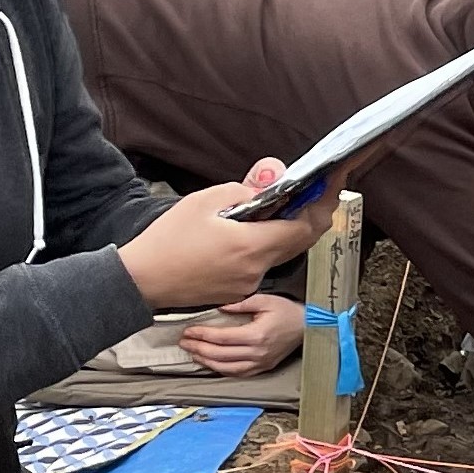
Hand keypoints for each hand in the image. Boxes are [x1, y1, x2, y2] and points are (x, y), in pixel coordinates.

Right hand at [120, 160, 325, 309]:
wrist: (141, 280)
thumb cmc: (167, 240)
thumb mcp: (203, 202)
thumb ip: (244, 191)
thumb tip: (273, 181)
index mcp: (251, 246)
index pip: (304, 226)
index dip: (322, 204)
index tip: (332, 184)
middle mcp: (256, 269)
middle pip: (298, 241)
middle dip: (311, 215)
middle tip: (316, 191)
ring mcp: (248, 284)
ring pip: (279, 253)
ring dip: (283, 231)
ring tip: (276, 207)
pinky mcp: (238, 291)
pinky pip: (261, 265)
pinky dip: (263, 247)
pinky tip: (247, 232)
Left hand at [177, 293, 304, 375]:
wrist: (308, 327)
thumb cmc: (287, 311)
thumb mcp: (265, 300)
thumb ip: (241, 304)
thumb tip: (220, 308)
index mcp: (256, 335)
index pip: (222, 338)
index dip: (202, 335)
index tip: (189, 331)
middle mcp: (257, 352)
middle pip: (220, 355)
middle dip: (198, 348)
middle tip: (184, 342)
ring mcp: (260, 363)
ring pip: (226, 367)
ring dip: (206, 361)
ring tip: (193, 353)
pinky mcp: (263, 368)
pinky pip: (237, 373)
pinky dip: (220, 370)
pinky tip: (210, 363)